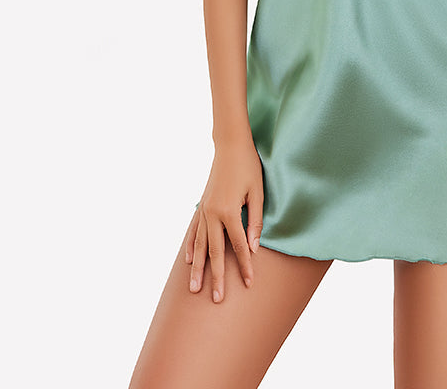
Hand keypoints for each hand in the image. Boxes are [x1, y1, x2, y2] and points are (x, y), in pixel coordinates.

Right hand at [184, 135, 264, 302]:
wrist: (230, 146)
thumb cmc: (249, 167)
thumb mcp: (257, 192)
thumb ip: (256, 221)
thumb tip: (254, 248)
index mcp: (230, 211)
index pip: (240, 246)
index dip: (245, 265)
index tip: (249, 283)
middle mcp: (213, 213)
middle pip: (216, 252)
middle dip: (216, 277)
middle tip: (216, 300)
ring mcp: (204, 210)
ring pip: (200, 245)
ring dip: (198, 268)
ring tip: (194, 289)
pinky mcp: (202, 205)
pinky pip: (194, 231)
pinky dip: (191, 247)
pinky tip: (189, 260)